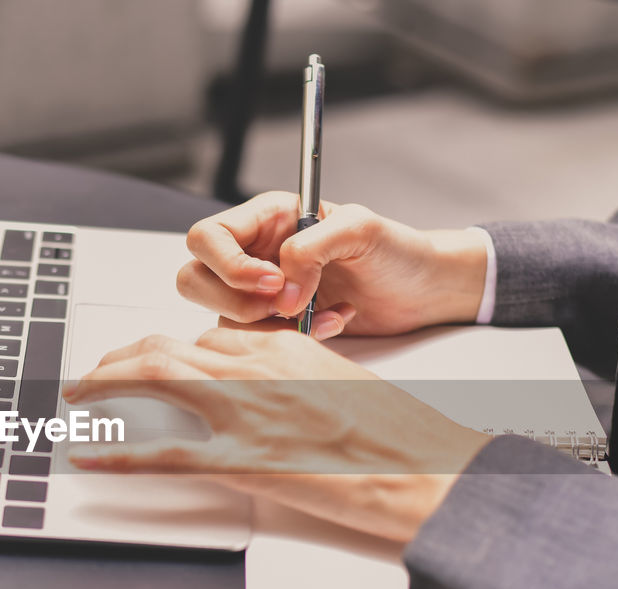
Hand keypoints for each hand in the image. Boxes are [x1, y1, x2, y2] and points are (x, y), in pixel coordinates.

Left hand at [62, 328, 490, 543]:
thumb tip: (255, 390)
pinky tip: (88, 456)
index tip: (136, 359)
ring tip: (77, 399)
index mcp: (279, 346)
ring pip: (150, 383)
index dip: (155, 348)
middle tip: (91, 377)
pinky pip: (161, 454)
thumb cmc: (395, 433)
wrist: (425, 468)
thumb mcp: (338, 382)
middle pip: (161, 351)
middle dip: (115, 362)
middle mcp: (252, 367)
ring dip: (103, 388)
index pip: (197, 336)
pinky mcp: (242, 461)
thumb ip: (288, 376)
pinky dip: (116, 453)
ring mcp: (243, 411)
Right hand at [178, 191, 488, 339]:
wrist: (422, 291)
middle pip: (195, 278)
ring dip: (265, 325)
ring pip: (220, 316)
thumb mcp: (360, 229)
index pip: (208, 237)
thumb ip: (311, 246)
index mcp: (267, 218)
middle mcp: (255, 254)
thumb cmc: (396, 250)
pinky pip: (256, 341)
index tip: (272, 282)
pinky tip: (330, 324)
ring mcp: (261, 294)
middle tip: (282, 305)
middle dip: (233, 301)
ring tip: (314, 314)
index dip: (228, 265)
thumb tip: (281, 288)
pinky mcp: (276, 326)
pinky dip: (291, 340)